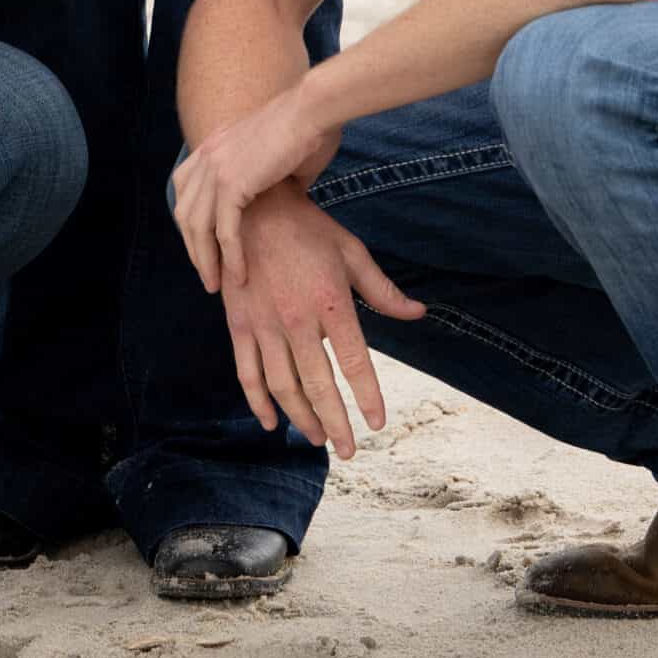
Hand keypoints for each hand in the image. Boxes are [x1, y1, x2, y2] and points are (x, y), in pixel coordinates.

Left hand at [171, 84, 345, 292]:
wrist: (315, 109)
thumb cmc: (310, 128)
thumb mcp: (278, 158)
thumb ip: (272, 180)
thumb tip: (286, 198)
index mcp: (213, 144)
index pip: (186, 191)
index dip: (191, 223)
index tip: (205, 248)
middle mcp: (207, 154)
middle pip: (185, 212)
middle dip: (194, 249)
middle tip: (207, 276)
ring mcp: (216, 168)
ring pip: (198, 227)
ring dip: (206, 261)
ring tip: (217, 285)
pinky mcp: (232, 182)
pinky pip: (224, 231)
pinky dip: (231, 258)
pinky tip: (240, 276)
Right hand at [219, 189, 422, 460]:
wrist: (252, 206)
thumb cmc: (308, 229)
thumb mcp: (351, 253)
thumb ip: (382, 291)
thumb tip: (418, 313)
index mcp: (330, 302)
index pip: (355, 363)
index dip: (367, 397)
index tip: (376, 423)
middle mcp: (297, 319)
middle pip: (319, 385)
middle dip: (336, 423)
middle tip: (348, 450)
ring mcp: (264, 324)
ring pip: (283, 386)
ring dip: (302, 418)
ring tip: (318, 439)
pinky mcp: (239, 324)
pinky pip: (248, 373)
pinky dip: (258, 402)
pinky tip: (272, 422)